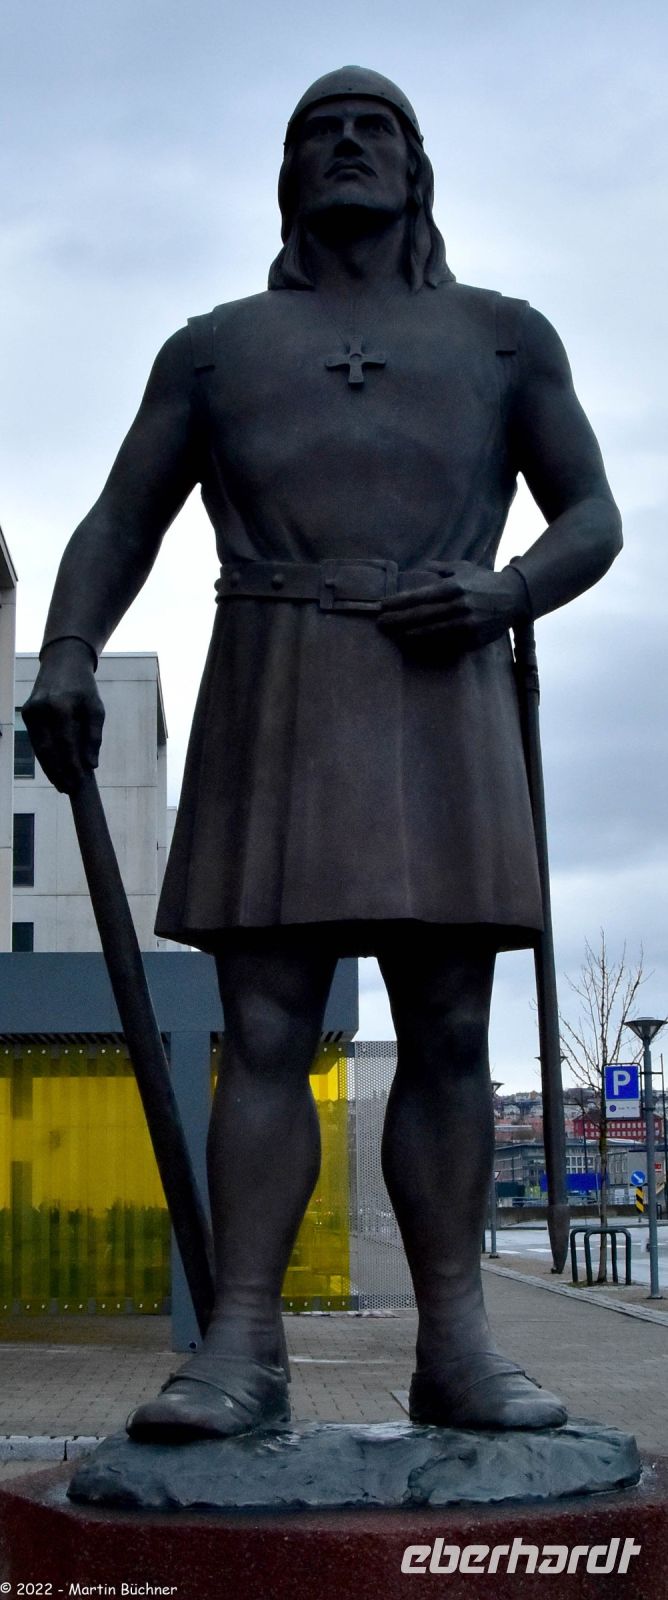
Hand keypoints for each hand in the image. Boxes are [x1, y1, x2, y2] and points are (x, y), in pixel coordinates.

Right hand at [22, 640, 105, 793]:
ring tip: (62, 785)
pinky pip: (36, 741)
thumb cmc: (84, 687)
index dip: (71, 765)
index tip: (80, 782)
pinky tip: (54, 770)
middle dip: (58, 773)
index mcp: (61, 706)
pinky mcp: (27, 714)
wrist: (63, 663)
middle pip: (47, 750)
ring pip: (39, 748)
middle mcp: (41, 709)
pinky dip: (45, 757)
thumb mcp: (96, 708)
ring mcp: (31, 712)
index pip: (65, 744)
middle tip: (69, 790)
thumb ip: (94, 736)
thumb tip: (91, 764)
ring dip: (50, 769)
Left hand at [378, 562, 529, 656]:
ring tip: (392, 634)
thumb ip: (441, 568)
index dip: (398, 602)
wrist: (515, 598)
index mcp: (453, 587)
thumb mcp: (463, 568)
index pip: (419, 596)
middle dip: (397, 619)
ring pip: (430, 632)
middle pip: (420, 616)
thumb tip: (422, 566)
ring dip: (408, 634)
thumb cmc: (485, 581)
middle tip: (379, 623)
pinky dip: (428, 643)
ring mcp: (465, 625)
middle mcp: (458, 606)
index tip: (382, 605)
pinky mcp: (472, 639)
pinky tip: (414, 642)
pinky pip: (445, 642)